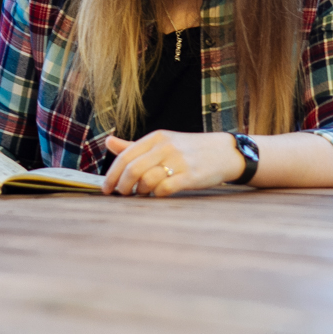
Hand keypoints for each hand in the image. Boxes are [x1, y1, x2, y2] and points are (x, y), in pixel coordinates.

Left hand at [102, 130, 244, 196]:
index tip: (107, 188)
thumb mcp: (163, 142)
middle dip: (122, 186)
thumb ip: (135, 145)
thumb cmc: (190, 150)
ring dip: (140, 192)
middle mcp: (166, 147)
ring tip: (142, 194)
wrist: (225, 152)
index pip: (125, 156)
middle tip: (122, 195)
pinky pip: (164, 189)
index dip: (112, 174)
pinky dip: (157, 195)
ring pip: (146, 180)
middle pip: (132, 169)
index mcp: (157, 137)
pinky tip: (159, 194)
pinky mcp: (190, 175)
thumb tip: (108, 142)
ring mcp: (178, 160)